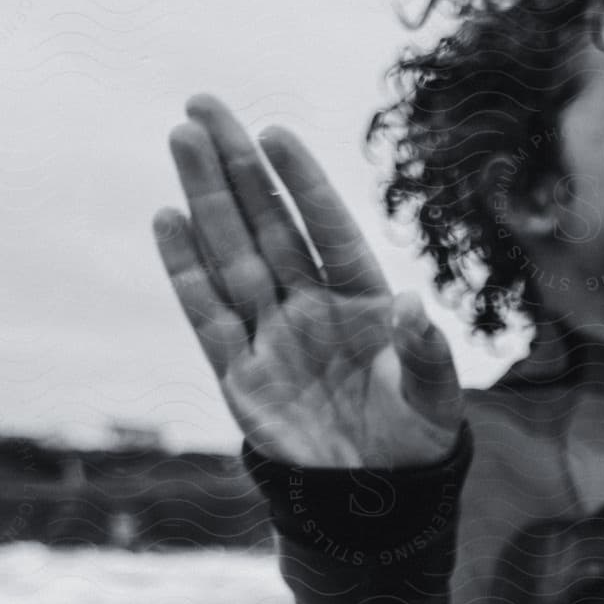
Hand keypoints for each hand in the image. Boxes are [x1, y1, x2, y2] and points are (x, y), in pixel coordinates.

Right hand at [153, 94, 462, 467]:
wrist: (377, 498)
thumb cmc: (417, 438)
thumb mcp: (435, 398)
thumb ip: (425, 352)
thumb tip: (411, 304)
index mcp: (362, 302)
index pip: (327, 229)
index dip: (303, 184)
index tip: (276, 134)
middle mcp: (312, 308)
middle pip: (267, 225)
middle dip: (237, 166)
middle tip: (202, 104)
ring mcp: (272, 337)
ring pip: (231, 255)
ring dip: (206, 199)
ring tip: (182, 139)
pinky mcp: (240, 377)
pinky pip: (208, 315)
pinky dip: (186, 270)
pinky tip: (168, 218)